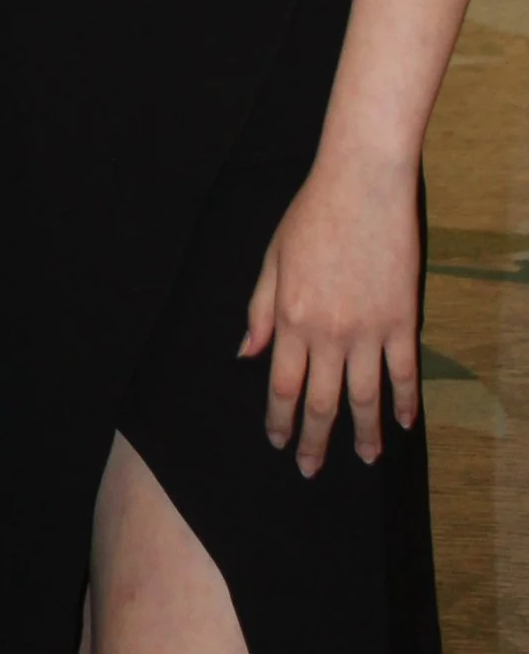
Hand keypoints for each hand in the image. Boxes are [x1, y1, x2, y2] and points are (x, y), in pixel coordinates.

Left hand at [240, 153, 421, 473]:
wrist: (361, 184)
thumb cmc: (311, 215)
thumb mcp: (272, 259)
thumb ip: (260, 310)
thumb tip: (247, 354)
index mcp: (291, 318)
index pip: (282, 385)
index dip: (279, 419)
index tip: (278, 442)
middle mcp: (328, 333)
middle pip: (321, 401)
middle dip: (314, 440)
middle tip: (310, 469)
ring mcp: (368, 330)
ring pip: (365, 397)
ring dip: (363, 433)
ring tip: (364, 458)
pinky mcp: (402, 320)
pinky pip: (404, 372)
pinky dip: (405, 402)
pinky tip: (402, 424)